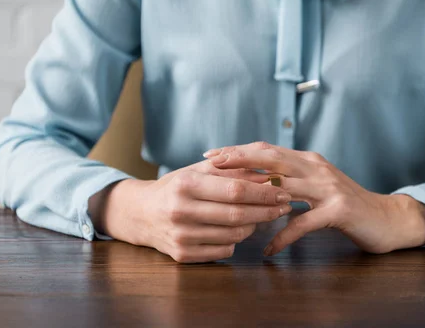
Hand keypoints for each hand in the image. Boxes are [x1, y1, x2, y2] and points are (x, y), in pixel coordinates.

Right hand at [89, 160, 291, 262]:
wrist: (141, 213)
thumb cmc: (176, 187)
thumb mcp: (197, 170)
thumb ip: (231, 169)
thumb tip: (266, 173)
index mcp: (186, 184)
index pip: (236, 190)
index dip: (264, 192)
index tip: (282, 191)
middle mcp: (181, 211)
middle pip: (237, 214)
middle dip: (266, 211)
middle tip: (283, 206)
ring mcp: (180, 236)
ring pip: (234, 234)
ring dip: (254, 226)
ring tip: (262, 215)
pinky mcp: (182, 255)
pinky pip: (223, 250)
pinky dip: (236, 239)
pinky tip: (238, 229)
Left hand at [204, 142, 424, 254]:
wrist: (386, 218)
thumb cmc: (345, 205)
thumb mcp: (315, 186)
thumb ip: (290, 180)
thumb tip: (254, 182)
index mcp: (308, 160)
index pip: (267, 149)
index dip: (239, 150)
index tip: (212, 154)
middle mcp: (316, 168)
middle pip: (271, 158)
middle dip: (238, 159)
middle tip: (211, 163)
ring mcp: (328, 187)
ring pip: (284, 185)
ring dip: (254, 194)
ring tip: (229, 202)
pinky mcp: (338, 210)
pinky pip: (303, 223)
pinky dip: (283, 236)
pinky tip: (268, 249)